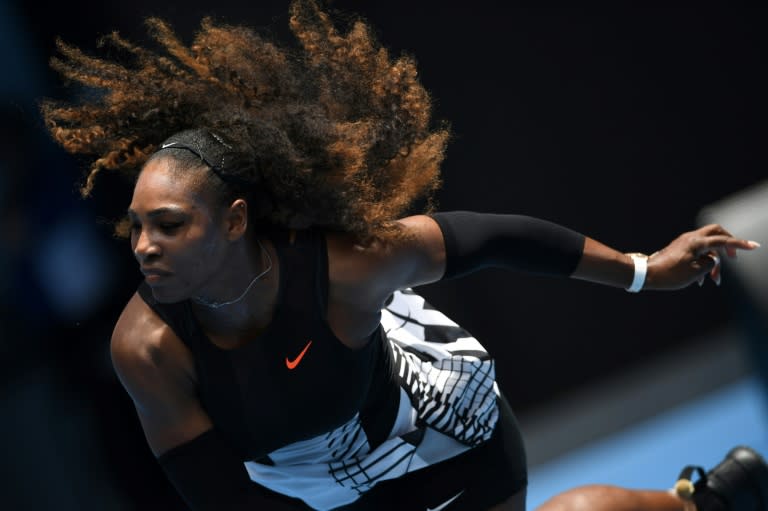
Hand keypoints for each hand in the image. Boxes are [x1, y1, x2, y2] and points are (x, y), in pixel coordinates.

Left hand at [644, 224, 759, 289]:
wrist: (646, 275)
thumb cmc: (670, 274)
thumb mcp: (696, 273)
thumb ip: (710, 263)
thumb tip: (712, 259)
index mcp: (696, 242)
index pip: (722, 240)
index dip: (740, 244)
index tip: (755, 246)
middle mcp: (690, 238)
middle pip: (717, 232)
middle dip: (728, 244)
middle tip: (733, 259)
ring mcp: (684, 242)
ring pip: (708, 246)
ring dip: (714, 262)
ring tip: (714, 281)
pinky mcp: (680, 248)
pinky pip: (698, 251)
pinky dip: (704, 263)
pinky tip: (702, 279)